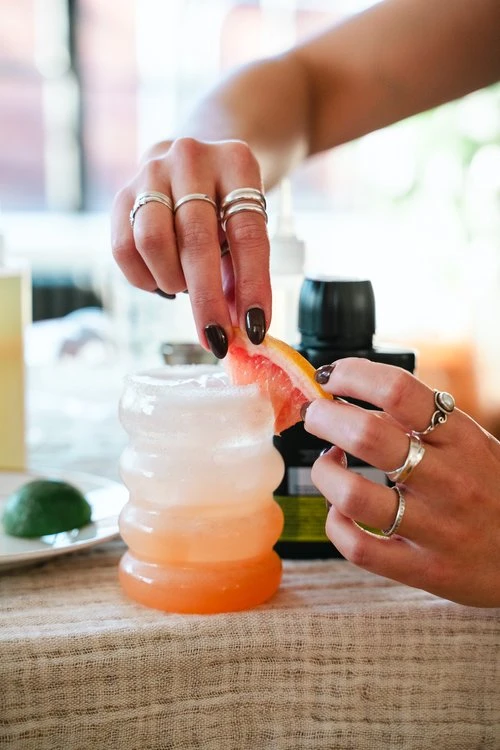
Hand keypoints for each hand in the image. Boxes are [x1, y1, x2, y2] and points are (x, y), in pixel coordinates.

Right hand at [110, 138, 271, 357]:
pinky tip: (162, 280)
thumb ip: (242, 270)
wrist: (193, 156)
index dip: (252, 285)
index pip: (246, 233)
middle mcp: (191, 159)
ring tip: (185, 287)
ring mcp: (150, 172)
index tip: (255, 326)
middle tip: (216, 338)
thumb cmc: (226, 201)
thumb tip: (241, 328)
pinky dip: (144, 278)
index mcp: (236, 162)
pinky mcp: (121, 194)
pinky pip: (123, 248)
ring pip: (152, 242)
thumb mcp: (245, 223)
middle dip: (207, 300)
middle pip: (196, 241)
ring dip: (172, 281)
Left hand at [303, 357, 499, 607]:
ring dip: (323, 471)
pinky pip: (358, 547)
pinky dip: (335, 523)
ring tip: (327, 462)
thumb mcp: (472, 444)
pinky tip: (339, 509)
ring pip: (352, 494)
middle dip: (324, 418)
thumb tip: (356, 400)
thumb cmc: (492, 490)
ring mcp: (436, 528)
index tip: (331, 377)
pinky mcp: (423, 569)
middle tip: (315, 415)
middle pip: (367, 436)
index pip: (400, 391)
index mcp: (462, 439)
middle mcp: (450, 480)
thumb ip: (421, 422)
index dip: (354, 376)